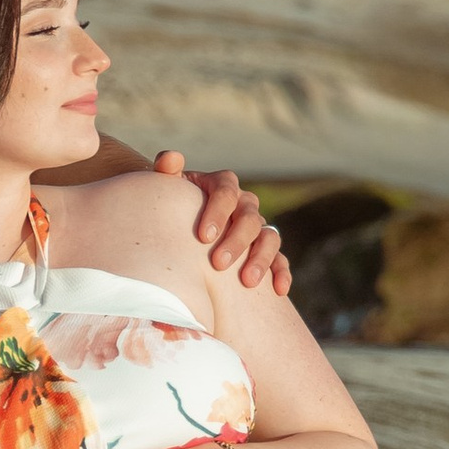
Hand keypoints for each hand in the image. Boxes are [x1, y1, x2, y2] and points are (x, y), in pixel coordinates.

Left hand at [154, 150, 288, 294]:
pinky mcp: (265, 249)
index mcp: (223, 185)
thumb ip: (166, 170)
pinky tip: (279, 290)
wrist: (181, 223)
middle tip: (218, 263)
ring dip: (261, 258)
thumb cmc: (174, 205)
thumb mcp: (169, 187)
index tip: (203, 236)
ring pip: (269, 238)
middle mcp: (245, 204)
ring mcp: (257, 227)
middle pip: (248, 218)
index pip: (226, 193)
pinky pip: (280, 259)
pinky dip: (282, 272)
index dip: (217, 212)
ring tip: (247, 281)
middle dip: (236, 241)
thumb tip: (170, 158)